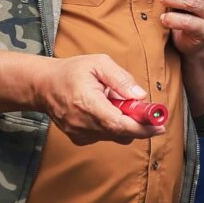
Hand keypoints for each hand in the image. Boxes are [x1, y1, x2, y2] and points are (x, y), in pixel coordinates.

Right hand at [25, 54, 156, 145]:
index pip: (118, 123)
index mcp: (87, 102)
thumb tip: (140, 95)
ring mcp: (80, 134)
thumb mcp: (98, 63)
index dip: (141, 127)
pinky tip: (105, 111)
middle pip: (120, 133)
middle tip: (147, 112)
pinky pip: (105, 136)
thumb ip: (121, 78)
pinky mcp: (80, 139)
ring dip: (124, 123)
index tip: (159, 125)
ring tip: (115, 103)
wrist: (44, 86)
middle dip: (140, 124)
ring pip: (115, 136)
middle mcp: (82, 123)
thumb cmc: (71, 72)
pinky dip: (112, 126)